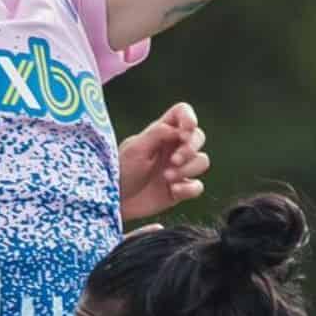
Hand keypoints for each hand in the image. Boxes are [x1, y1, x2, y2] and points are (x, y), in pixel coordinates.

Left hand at [117, 102, 209, 221]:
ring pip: (202, 161)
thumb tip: (178, 129)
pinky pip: (197, 186)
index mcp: (160, 133)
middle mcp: (171, 148)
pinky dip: (188, 188)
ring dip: (188, 168)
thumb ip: (157, 134)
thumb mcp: (135, 149)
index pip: (181, 113)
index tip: (186, 130)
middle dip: (191, 147)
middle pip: (198, 136)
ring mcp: (177, 169)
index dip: (189, 117)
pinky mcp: (179, 190)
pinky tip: (173, 191)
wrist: (113, 202)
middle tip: (174, 159)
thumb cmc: (119, 171)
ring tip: (167, 177)